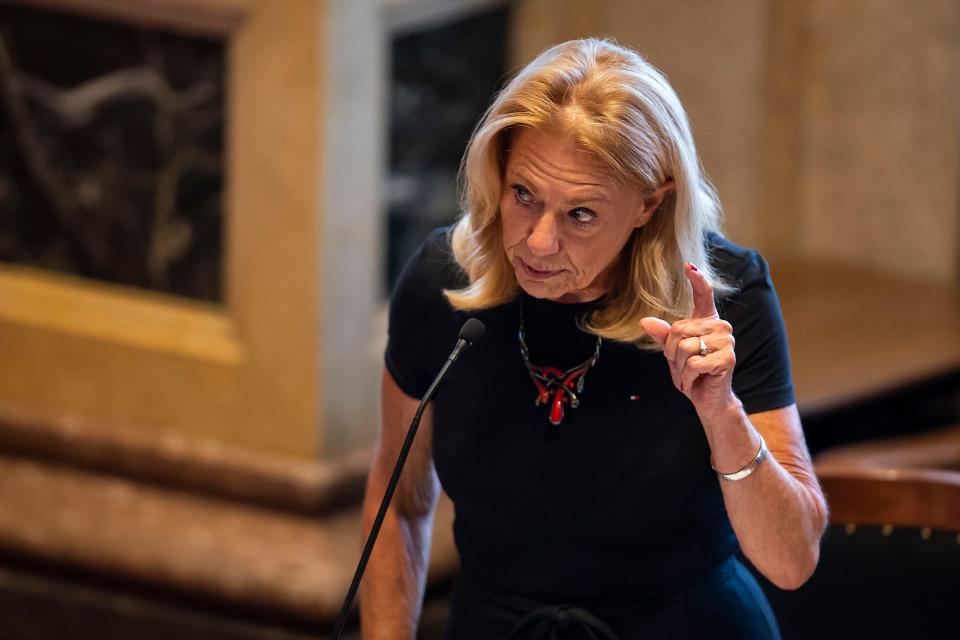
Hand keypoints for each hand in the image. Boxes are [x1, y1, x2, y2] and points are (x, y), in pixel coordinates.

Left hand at [639, 263, 736, 418]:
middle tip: (682, 364)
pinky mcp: (727, 358)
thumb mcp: (672, 352)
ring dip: (679, 365)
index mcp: (707, 320)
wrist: (708, 399)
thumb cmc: (691, 372)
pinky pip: (692, 362)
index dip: (697, 279)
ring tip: (690, 372)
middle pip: (678, 329)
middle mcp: (720, 326)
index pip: (704, 295)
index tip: (688, 265)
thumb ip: (662, 335)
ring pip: (684, 347)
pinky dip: (687, 375)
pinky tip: (697, 379)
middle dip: (671, 352)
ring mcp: (726, 341)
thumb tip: (645, 321)